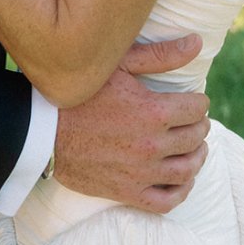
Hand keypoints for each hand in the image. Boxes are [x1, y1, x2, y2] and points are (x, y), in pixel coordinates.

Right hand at [52, 35, 209, 213]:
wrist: (44, 131)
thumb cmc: (81, 93)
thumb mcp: (119, 65)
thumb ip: (160, 55)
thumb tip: (196, 43)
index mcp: (153, 111)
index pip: (197, 109)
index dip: (199, 102)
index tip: (194, 100)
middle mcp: (152, 144)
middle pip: (195, 137)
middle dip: (199, 126)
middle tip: (194, 121)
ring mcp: (141, 172)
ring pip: (187, 170)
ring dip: (197, 157)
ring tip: (194, 148)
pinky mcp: (128, 193)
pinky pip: (167, 201)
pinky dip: (181, 191)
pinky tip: (182, 179)